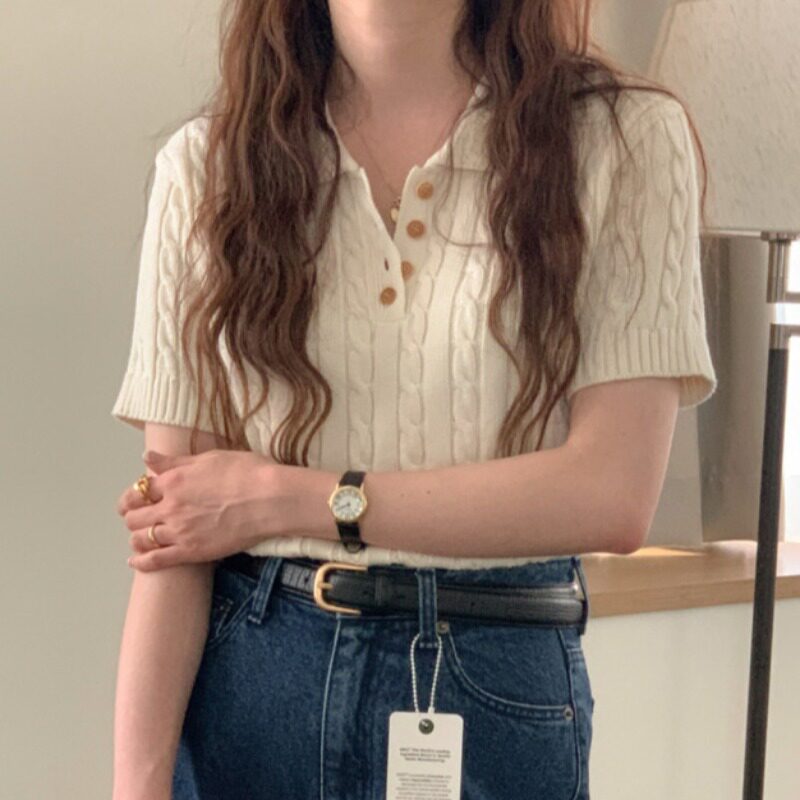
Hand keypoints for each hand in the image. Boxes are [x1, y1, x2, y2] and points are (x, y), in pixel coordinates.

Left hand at [117, 448, 279, 570]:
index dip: (134, 495)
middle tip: (138, 518)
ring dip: (137, 537)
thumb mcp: (210, 457)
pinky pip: (155, 560)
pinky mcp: (191, 551)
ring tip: (141, 537)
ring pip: (140, 538)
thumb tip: (147, 457)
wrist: (270, 499)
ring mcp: (179, 531)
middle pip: (134, 516)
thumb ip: (175, 460)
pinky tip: (136, 561)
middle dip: (133, 516)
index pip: (139, 490)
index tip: (135, 499)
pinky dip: (141, 562)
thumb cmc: (249, 473)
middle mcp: (171, 506)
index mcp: (174, 480)